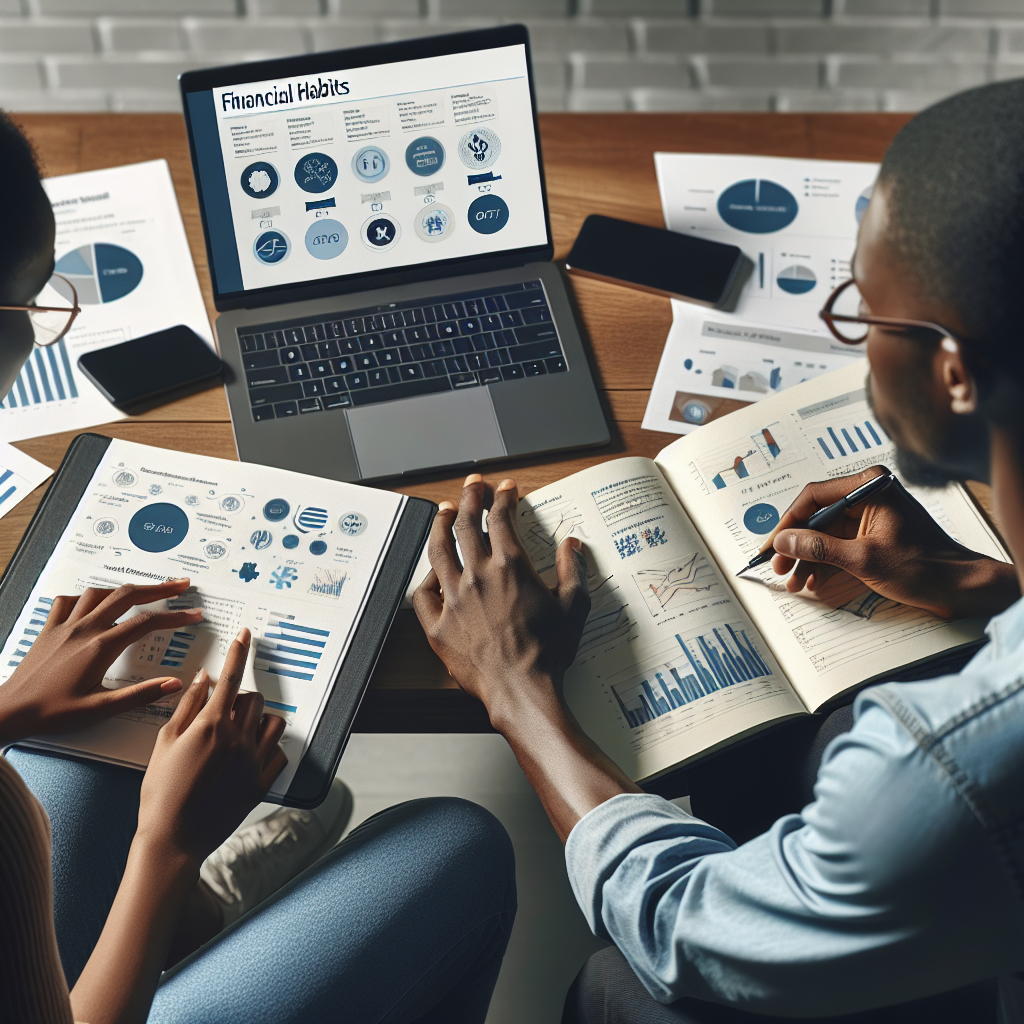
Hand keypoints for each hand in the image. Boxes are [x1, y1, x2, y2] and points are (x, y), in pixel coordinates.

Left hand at [0, 579, 203, 745]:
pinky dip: (86, 595)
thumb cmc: (50, 712)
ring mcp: (65, 626)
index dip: (175, 617)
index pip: (147, 623)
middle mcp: (84, 630)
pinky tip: (92, 601)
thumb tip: (173, 684)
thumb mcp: (100, 709)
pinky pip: (68, 600)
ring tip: (142, 591)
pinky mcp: (49, 629)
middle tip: (180, 586)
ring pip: (100, 592)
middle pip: (128, 596)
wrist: (9, 711)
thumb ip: (140, 694)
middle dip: (159, 588)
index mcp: (100, 648)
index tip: (194, 615)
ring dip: (125, 588)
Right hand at [136, 628, 286, 867]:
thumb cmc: (161, 792)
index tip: (246, 635)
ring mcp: (253, 762)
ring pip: (273, 722)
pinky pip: (280, 754)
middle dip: (240, 699)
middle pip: (254, 699)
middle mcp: (238, 739)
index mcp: (211, 725)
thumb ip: (187, 706)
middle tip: (223, 712)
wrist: (172, 839)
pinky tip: (252, 754)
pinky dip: (269, 749)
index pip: (231, 678)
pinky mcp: (262, 784)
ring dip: (259, 720)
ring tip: (240, 732)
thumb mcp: (164, 742)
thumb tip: (204, 678)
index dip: (239, 652)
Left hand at [414, 475, 590, 729]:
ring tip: (444, 512)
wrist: (522, 690)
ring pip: (438, 550)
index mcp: (510, 567)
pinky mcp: (439, 625)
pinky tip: (430, 572)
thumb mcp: (574, 607)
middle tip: (472, 486)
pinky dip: (426, 578)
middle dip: (469, 498)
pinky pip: (424, 594)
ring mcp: (454, 599)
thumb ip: (573, 571)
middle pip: (466, 524)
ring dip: (441, 525)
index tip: (505, 490)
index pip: (501, 518)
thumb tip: (573, 547)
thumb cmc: (547, 654)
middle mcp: (478, 576)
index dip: (503, 498)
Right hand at [768, 466, 1018, 618]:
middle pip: (817, 517)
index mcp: (870, 486)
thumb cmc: (925, 567)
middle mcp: (869, 494)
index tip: (773, 544)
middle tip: (779, 566)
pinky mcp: (873, 534)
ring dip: (808, 558)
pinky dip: (824, 563)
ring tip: (794, 581)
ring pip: (825, 534)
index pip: (813, 497)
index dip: (788, 523)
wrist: (960, 587)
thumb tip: (785, 541)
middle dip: (796, 545)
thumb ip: (820, 547)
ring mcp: (871, 515)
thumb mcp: (863, 558)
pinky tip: (813, 580)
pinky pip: (838, 544)